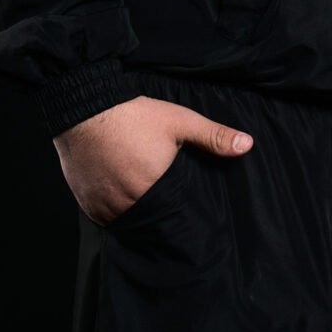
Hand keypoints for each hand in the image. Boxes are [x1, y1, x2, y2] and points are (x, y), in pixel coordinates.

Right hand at [53, 94, 252, 225]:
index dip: (184, 210)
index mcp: (153, 185)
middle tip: (171, 205)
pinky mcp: (87, 204)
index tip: (190, 208)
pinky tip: (127, 199)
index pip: (176, 211)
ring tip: (149, 201)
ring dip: (140, 214)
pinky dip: (118, 212)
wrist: (84, 111)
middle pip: (153, 218)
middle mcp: (127, 201)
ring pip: (129, 220)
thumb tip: (247, 145)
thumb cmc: (133, 116)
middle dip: (163, 213)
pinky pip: (107, 218)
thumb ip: (214, 137)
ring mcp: (104, 205)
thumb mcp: (180, 122)